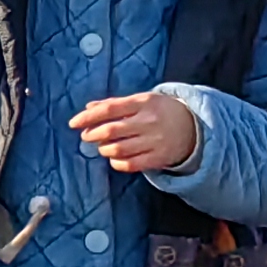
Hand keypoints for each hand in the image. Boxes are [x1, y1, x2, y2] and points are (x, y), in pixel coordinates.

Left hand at [72, 90, 200, 173]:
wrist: (193, 126)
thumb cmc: (160, 111)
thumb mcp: (141, 101)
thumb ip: (115, 104)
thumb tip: (88, 108)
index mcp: (143, 102)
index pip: (109, 109)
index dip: (88, 117)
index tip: (73, 123)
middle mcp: (148, 121)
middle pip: (111, 130)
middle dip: (92, 134)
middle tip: (87, 136)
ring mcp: (154, 140)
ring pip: (118, 149)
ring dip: (103, 149)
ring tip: (103, 147)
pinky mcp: (158, 158)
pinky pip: (130, 164)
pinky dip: (116, 163)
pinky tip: (115, 158)